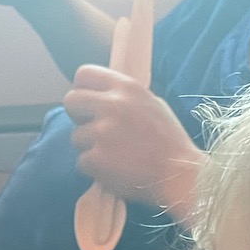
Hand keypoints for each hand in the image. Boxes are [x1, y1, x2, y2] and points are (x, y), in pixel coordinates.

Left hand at [63, 65, 202, 220]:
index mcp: (126, 88)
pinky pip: (81, 162)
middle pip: (70, 102)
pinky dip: (94, 169)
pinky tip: (114, 170)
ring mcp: (101, 133)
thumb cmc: (169, 142)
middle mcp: (111, 106)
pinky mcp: (96, 160)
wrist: (179, 175)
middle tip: (92, 130)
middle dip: (78, 117)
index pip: (83, 74)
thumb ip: (124, 97)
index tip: (87, 103)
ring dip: (89, 147)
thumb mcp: (152, 104)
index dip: (81, 89)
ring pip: (75, 137)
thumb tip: (100, 96)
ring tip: (113, 155)